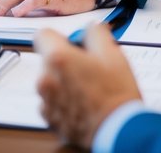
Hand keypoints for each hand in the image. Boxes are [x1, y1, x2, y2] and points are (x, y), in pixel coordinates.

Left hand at [36, 24, 141, 148]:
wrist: (118, 130)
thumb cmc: (116, 96)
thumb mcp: (113, 54)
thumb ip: (96, 32)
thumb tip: (90, 28)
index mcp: (58, 59)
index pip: (42, 34)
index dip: (59, 37)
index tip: (71, 44)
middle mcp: (45, 79)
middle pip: (47, 59)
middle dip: (64, 60)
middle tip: (87, 68)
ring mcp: (45, 101)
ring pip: (49, 81)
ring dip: (63, 80)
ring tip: (88, 88)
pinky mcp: (49, 118)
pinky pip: (51, 101)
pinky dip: (63, 100)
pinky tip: (83, 102)